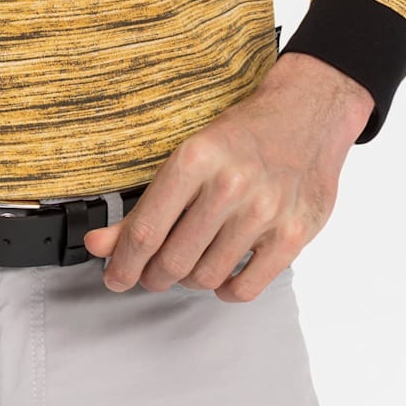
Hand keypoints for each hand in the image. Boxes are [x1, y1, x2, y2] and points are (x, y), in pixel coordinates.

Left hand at [80, 54, 373, 301]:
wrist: (306, 114)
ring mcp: (264, 212)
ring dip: (189, 280)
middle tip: (151, 273)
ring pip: (207, 277)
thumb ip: (143, 206)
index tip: (115, 277)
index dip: (122, 263)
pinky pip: (246, 288)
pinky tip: (222, 274)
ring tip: (190, 264)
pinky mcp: (292, 235)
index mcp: (196, 158)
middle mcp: (230, 185)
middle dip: (153, 276)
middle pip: (173, 260)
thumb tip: (98, 244)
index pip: (146, 230)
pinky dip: (226, 290)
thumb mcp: (188, 156)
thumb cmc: (243, 136)